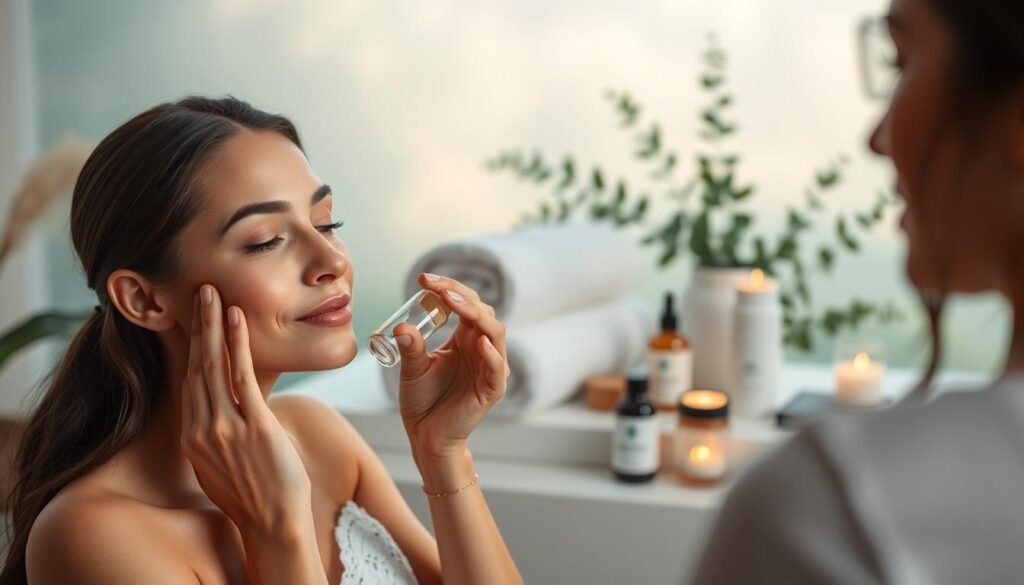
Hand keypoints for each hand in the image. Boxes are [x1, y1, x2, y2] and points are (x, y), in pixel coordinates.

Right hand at [181, 284, 311, 538]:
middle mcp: (202, 429)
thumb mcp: (224, 464)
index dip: (191, 349)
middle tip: (199, 293)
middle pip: (196, 367)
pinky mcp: (252, 425)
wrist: (272, 524)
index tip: (192, 322)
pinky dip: (237, 343)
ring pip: (214, 366)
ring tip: (212, 295)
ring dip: (213, 326)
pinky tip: (236, 318)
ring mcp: (225, 427)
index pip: (189, 383)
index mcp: (193, 439)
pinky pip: (241, 375)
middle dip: (197, 327)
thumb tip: (231, 412)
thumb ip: (221, 435)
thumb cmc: (256, 495)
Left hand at [395, 273, 510, 463]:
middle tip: (436, 287)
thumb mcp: (412, 369)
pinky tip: (479, 343)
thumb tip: (401, 327)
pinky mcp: (491, 390)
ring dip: (476, 315)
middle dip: (460, 295)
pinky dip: (491, 355)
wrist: (427, 437)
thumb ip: (410, 347)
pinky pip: (497, 369)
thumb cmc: (423, 402)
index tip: (423, 279)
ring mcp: (490, 368)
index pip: (466, 304)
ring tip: (454, 302)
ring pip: (495, 333)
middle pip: (483, 311)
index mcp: (465, 339)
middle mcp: (481, 349)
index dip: (448, 288)